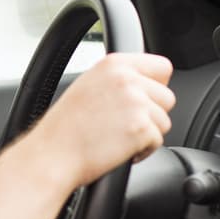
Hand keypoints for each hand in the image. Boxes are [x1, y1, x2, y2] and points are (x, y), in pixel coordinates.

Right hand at [28, 53, 174, 188]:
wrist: (52, 154)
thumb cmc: (64, 128)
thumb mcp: (88, 86)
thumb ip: (119, 79)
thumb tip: (146, 84)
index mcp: (114, 64)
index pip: (162, 67)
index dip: (156, 87)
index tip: (142, 101)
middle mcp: (127, 79)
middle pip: (167, 97)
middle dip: (151, 115)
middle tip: (124, 125)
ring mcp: (136, 103)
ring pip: (164, 121)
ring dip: (147, 134)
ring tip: (119, 138)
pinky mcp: (141, 128)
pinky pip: (158, 141)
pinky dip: (143, 151)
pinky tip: (120, 150)